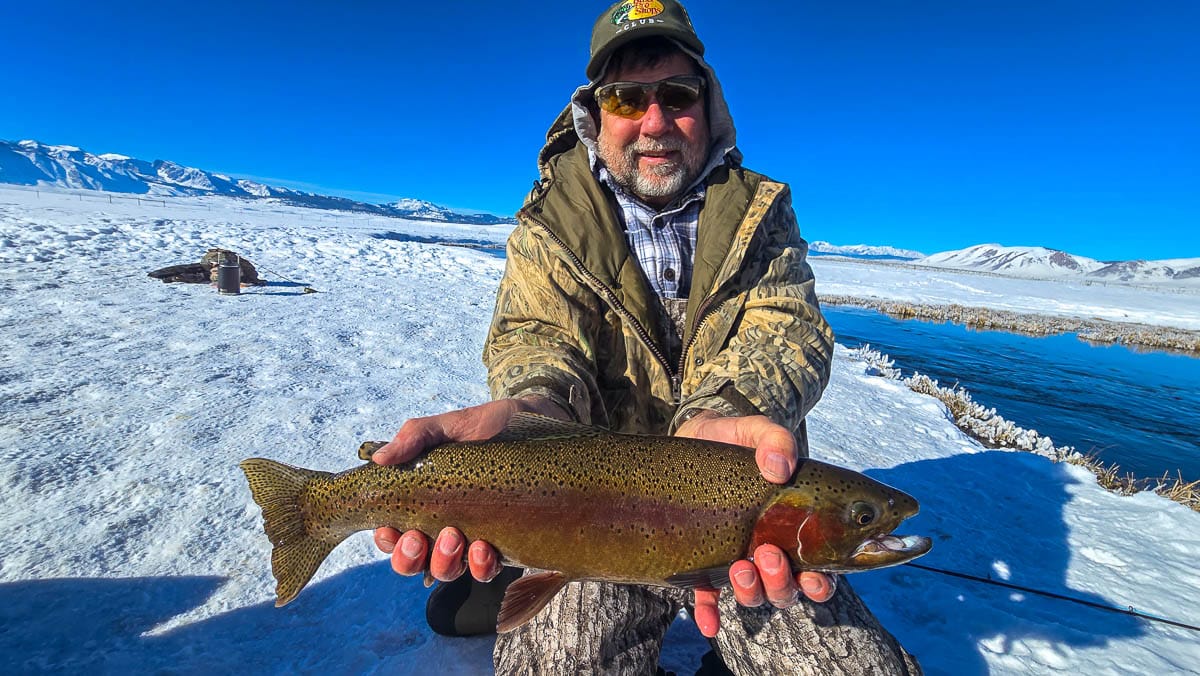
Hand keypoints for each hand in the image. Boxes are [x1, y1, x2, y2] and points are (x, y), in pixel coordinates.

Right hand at [372, 396, 569, 581]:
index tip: (390, 528)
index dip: (387, 539)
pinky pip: (485, 570)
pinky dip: (481, 565)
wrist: (535, 420)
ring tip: (455, 537)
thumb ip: (415, 437)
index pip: (393, 533)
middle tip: (420, 537)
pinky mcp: (503, 543)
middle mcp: (443, 525)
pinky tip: (485, 546)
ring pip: (446, 571)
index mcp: (424, 501)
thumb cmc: (486, 425)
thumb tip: (380, 459)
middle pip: (413, 561)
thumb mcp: (448, 425)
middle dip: (410, 558)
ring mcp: (472, 537)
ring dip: (444, 562)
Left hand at [675, 411, 837, 636]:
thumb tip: (779, 468)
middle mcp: (769, 549)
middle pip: (787, 588)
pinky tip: (707, 622)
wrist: (691, 438)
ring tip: (740, 567)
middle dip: (783, 583)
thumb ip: (775, 439)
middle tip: (770, 555)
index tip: (815, 577)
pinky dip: (709, 614)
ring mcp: (736, 557)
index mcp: (794, 526)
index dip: (822, 583)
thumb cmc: (734, 438)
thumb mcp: (756, 430)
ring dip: (752, 591)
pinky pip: (707, 597)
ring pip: (754, 595)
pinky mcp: (703, 560)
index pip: (820, 568)